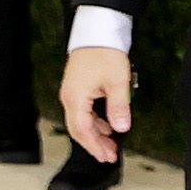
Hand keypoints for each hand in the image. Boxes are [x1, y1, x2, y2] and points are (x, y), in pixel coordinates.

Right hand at [62, 44, 133, 165]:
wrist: (96, 33)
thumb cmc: (104, 53)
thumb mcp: (117, 82)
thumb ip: (119, 108)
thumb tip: (121, 128)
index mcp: (75, 98)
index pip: (83, 130)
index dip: (95, 146)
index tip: (107, 156)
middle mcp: (69, 98)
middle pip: (78, 129)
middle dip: (93, 144)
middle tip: (108, 156)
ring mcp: (71, 93)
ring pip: (80, 121)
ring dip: (95, 134)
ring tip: (110, 144)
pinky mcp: (76, 89)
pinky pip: (82, 112)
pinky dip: (93, 122)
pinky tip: (106, 125)